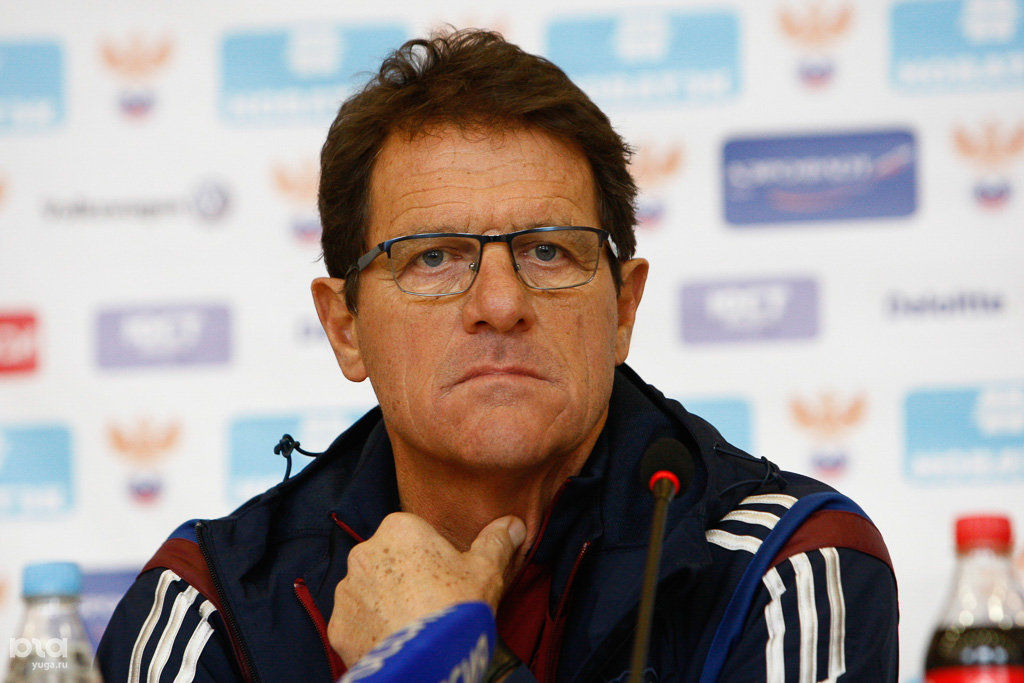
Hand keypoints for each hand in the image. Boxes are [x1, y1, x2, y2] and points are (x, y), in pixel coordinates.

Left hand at [328, 512, 526, 665]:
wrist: (427, 662)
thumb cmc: (457, 608)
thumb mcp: (487, 570)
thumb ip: (497, 541)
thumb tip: (513, 524)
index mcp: (399, 529)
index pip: (416, 534)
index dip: (434, 556)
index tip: (448, 577)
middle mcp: (364, 553)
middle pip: (390, 560)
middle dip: (406, 577)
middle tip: (433, 602)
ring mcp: (347, 591)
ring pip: (370, 591)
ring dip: (386, 603)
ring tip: (416, 626)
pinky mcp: (338, 626)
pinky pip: (357, 622)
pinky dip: (372, 631)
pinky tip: (398, 642)